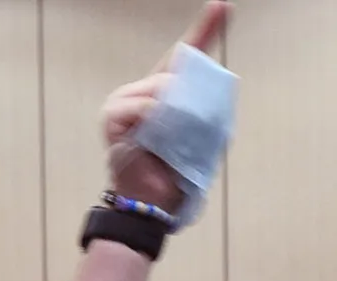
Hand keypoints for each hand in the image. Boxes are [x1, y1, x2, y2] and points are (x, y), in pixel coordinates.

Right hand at [100, 2, 228, 209]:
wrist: (154, 205)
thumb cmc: (176, 172)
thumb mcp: (202, 135)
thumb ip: (207, 107)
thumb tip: (214, 84)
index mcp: (162, 94)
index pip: (184, 58)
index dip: (205, 30)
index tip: (223, 6)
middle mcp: (142, 92)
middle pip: (175, 72)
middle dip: (191, 94)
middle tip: (192, 128)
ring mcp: (124, 102)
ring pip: (161, 86)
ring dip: (176, 109)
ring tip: (175, 138)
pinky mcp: (113, 116)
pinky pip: (143, 105)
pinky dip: (156, 115)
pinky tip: (157, 130)